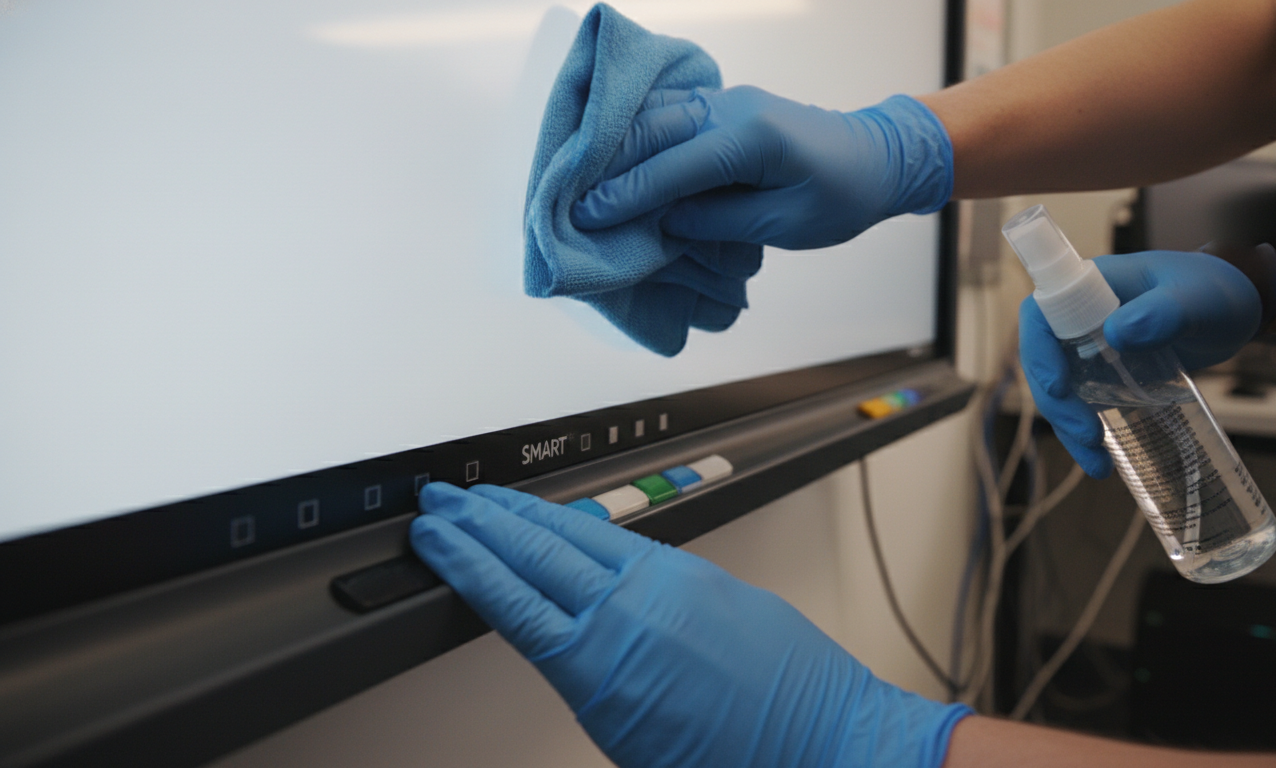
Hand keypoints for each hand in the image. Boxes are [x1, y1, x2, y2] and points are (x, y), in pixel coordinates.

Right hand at [410, 483, 969, 767]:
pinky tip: (568, 521)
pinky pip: (627, 538)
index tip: (432, 538)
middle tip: (442, 500)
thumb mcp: (632, 742)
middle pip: (537, 550)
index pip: (510, 598)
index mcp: (600, 664)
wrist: (829, 743)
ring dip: (529, 512)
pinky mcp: (702, 573)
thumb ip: (591, 683)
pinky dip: (584, 524)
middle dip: (482, 520)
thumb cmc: (738, 763)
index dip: (463, 561)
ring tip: (490, 498)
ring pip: (581, 531)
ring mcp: (670, 583)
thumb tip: (568, 647)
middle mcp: (630, 610)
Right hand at [569, 86, 952, 249]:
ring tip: (580, 181)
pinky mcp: (724, 105)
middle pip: (652, 131)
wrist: (876, 157)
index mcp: (752, 138)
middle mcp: (733, 108)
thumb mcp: (783, 224)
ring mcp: (727, 100)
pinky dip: (637, 135)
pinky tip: (612, 156)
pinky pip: (670, 114)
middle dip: (607, 167)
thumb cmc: (841, 196)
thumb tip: (663, 222)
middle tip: (568, 200)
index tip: (586, 216)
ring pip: (655, 116)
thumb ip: (718, 221)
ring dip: (616, 147)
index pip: (673, 167)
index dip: (626, 195)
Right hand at [1020, 250, 1261, 477]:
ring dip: (1069, 429)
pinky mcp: (1104, 376)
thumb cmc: (1215, 291)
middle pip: (1044, 363)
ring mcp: (1089, 350)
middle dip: (1058, 405)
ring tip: (1098, 463)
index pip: (1041, 316)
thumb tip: (1116, 333)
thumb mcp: (1196, 299)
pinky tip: (1103, 463)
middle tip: (1089, 435)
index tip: (1058, 386)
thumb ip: (1163, 311)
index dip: (1038, 351)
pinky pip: (1084, 406)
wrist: (1235, 308)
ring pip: (1060, 393)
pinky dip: (1088, 436)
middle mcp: (1079, 319)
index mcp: (1090, 288)